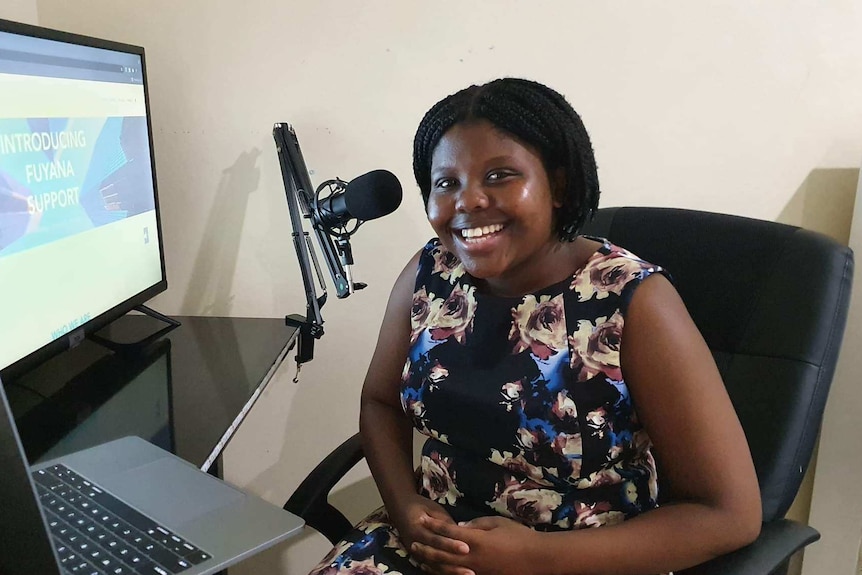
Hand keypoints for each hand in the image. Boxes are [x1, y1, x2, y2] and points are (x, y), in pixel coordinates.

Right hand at [390, 495, 470, 573]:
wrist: (400, 508)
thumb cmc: (421, 506)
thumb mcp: (434, 509)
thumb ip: (445, 523)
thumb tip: (461, 534)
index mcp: (418, 528)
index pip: (437, 539)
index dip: (451, 544)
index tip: (467, 548)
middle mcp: (414, 542)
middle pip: (436, 556)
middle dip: (453, 563)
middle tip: (470, 570)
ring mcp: (414, 553)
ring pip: (433, 566)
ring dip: (450, 572)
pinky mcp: (415, 557)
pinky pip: (430, 568)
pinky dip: (442, 573)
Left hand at [412, 515, 536, 574]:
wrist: (536, 559)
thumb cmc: (519, 536)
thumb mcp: (497, 523)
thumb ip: (477, 524)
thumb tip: (461, 526)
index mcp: (475, 539)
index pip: (448, 530)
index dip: (434, 524)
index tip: (422, 518)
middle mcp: (471, 557)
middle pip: (442, 552)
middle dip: (426, 546)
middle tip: (413, 542)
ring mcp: (475, 570)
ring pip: (446, 568)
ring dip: (431, 562)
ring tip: (419, 557)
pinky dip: (445, 572)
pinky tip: (438, 570)